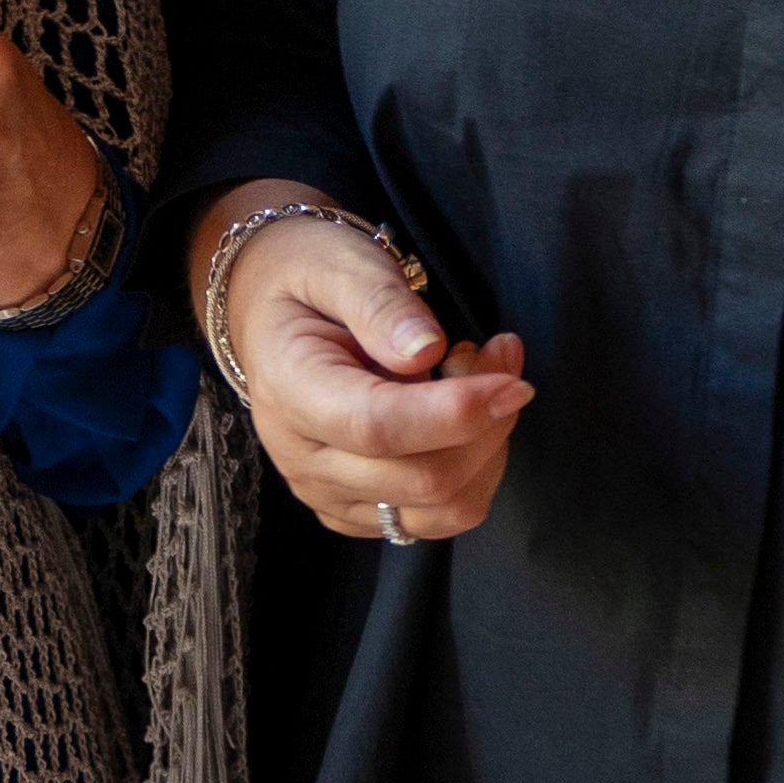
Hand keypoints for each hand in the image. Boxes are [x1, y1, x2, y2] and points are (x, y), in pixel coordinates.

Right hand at [194, 189, 527, 544]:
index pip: (377, 427)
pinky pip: (438, 517)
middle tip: (495, 352)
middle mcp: (304, 459)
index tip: (513, 383)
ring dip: (488, 449)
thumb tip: (426, 352)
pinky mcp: (357, 512)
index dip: (455, 413)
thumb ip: (381, 304)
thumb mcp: (340, 265)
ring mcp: (329, 495)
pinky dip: (475, 469)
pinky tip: (464, 415)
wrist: (271, 315)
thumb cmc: (309, 281)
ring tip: (478, 380)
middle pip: (423, 479)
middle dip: (486, 420)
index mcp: (290, 390)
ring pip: (442, 510)